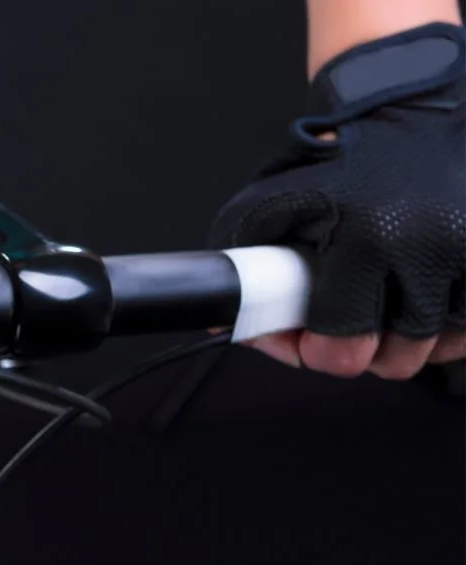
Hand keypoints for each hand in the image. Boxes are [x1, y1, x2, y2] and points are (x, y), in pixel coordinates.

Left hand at [213, 23, 465, 379]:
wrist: (422, 104)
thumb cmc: (344, 158)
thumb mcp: (275, 198)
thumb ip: (243, 259)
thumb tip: (223, 325)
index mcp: (365, 236)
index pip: (343, 345)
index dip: (320, 352)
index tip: (314, 342)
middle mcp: (428, 245)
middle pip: (397, 359)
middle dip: (368, 349)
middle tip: (355, 320)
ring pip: (442, 346)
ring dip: (415, 337)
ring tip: (394, 300)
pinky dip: (455, 320)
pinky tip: (433, 293)